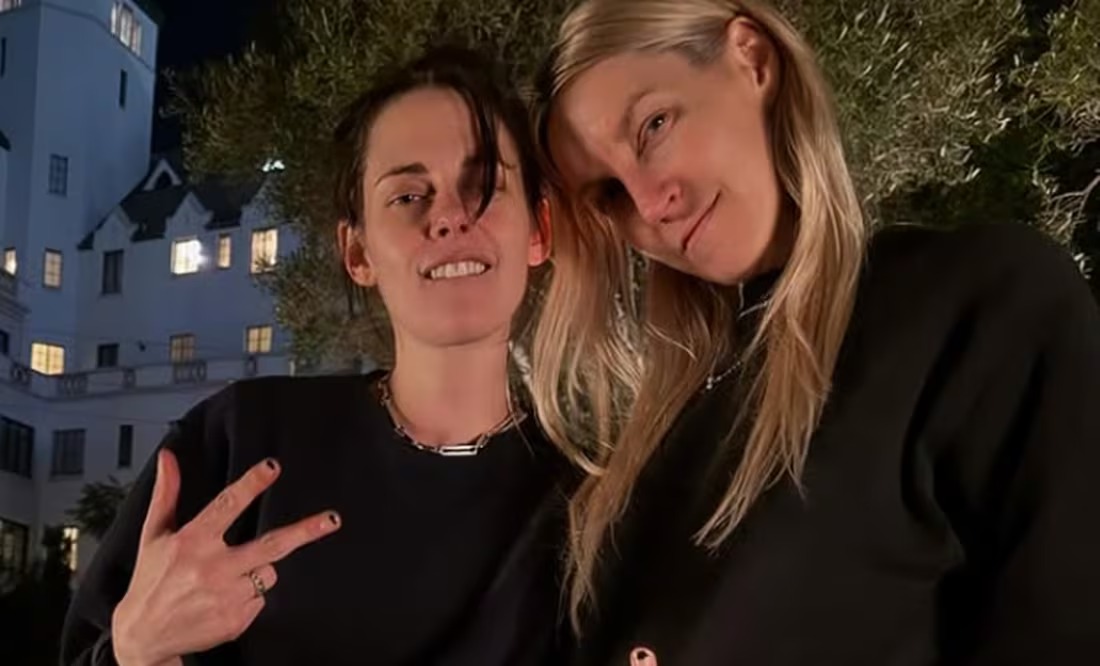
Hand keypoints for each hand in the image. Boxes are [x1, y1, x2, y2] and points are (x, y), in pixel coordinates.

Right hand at [111, 450, 340, 665]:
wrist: (143, 636)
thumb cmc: (151, 581)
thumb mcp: (153, 536)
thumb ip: (167, 494)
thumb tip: (168, 457)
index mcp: (191, 542)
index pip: (227, 505)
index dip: (252, 484)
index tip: (272, 467)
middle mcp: (211, 568)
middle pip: (270, 545)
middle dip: (305, 531)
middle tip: (332, 520)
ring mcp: (226, 596)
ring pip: (268, 571)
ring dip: (258, 569)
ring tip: (225, 577)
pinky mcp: (236, 619)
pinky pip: (260, 597)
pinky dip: (249, 595)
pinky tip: (223, 599)